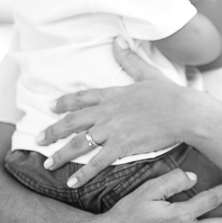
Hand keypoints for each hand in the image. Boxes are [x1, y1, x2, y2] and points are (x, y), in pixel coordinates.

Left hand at [37, 38, 201, 185]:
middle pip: (72, 122)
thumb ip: (129, 59)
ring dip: (61, 155)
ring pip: (79, 143)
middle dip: (52, 131)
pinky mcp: (122, 146)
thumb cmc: (170, 94)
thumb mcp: (147, 73)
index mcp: (112, 94)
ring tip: (48, 164)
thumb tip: (118, 39)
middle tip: (38, 139)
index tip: (51, 107)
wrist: (184, 112)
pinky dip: (83, 174)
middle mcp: (107, 112)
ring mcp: (112, 130)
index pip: (81, 98)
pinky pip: (97, 162)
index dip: (64, 103)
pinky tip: (72, 183)